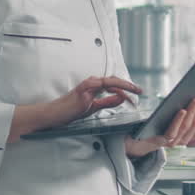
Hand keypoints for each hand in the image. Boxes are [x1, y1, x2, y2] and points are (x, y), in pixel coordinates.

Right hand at [7, 76, 141, 143]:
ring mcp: (88, 85)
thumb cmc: (69, 111)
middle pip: (115, 80)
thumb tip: (121, 98)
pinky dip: (115, 88)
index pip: (113, 84)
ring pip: (111, 81)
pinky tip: (122, 94)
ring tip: (135, 92)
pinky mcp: (84, 90)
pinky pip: (103, 85)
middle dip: (129, 85)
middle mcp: (91, 82)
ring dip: (125, 86)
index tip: (136, 94)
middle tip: (140, 91)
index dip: (126, 88)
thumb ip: (106, 102)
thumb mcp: (93, 107)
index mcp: (93, 86)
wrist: (54, 114)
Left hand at [125, 96, 194, 158]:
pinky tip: (183, 110)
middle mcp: (177, 142)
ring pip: (185, 127)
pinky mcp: (160, 141)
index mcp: (181, 138)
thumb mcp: (167, 120)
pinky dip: (178, 120)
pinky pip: (172, 131)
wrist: (131, 139)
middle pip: (193, 127)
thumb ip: (179, 116)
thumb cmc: (150, 127)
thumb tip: (192, 101)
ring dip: (192, 112)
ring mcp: (169, 142)